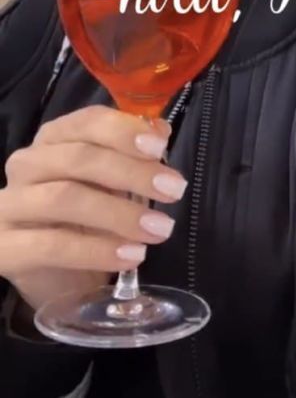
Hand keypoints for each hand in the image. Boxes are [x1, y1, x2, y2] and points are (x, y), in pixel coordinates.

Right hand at [0, 106, 186, 312]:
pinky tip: (132, 256)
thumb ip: (134, 154)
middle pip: (79, 158)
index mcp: (53, 139)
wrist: (54, 279)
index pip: (86, 121)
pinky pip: (52, 246)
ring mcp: (10, 206)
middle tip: (174, 190)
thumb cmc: (86, 219)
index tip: (161, 148)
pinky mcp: (4, 249)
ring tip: (159, 228)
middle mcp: (26, 164)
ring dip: (120, 213)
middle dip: (132, 172)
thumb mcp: (113, 183)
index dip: (124, 131)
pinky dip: (97, 250)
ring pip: (65, 198)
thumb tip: (161, 130)